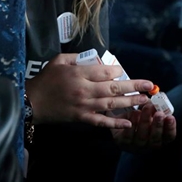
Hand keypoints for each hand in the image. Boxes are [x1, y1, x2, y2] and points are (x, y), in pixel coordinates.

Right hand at [25, 53, 153, 128]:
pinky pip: (101, 121)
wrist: (31, 102)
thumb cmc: (46, 79)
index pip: (106, 71)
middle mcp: (85, 90)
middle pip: (114, 87)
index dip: (118, 70)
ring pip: (112, 103)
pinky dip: (115, 123)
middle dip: (134, 86)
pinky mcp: (81, 118)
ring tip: (145, 101)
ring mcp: (84, 106)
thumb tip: (97, 59)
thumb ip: (79, 58)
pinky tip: (129, 123)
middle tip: (150, 86)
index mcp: (80, 74)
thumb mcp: (60, 60)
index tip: (121, 71)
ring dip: (130, 102)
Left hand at [110, 102, 175, 152]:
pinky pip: (128, 134)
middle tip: (159, 113)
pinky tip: (134, 113)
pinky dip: (132, 123)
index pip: (169, 136)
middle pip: (155, 138)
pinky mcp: (124, 142)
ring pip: (142, 136)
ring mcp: (136, 145)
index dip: (170, 128)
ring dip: (145, 120)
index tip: (171, 117)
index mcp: (161, 138)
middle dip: (158, 125)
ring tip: (147, 108)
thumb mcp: (152, 112)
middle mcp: (149, 144)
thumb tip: (160, 100)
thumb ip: (157, 108)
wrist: (123, 122)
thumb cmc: (143, 117)